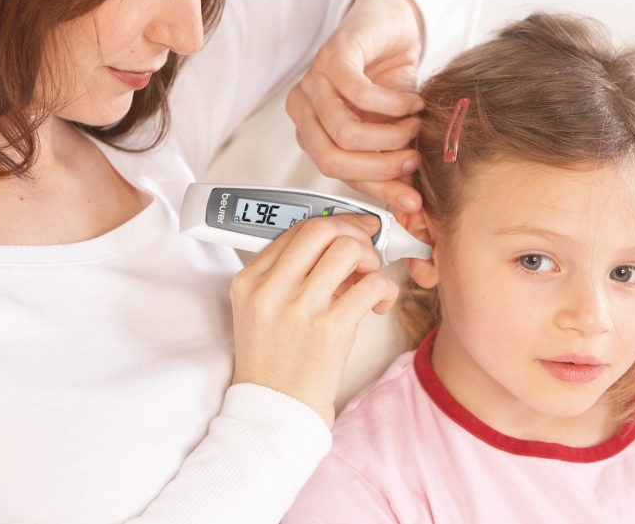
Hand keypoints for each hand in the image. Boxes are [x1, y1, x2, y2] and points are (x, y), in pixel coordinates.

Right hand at [229, 215, 399, 426]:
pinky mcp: (330, 329)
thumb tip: (340, 242)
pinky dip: (385, 289)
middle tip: (364, 254)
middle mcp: (270, 289)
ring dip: (370, 259)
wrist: (276, 410)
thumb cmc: (275, 362)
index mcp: (249, 280)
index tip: (352, 232)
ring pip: (348, 249)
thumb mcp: (261, 310)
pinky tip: (379, 305)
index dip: (333, 224)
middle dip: (352, 234)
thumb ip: (289, 274)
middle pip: (321, 228)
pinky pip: (372, 285)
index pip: (296, 229)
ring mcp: (300, 308)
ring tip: (370, 280)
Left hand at [286, 0, 424, 213]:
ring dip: (391, 136)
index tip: (412, 199)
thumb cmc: (389, 82)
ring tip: (416, 126)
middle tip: (414, 159)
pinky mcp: (332, 57)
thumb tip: (413, 210)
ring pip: (345, 133)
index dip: (376, 189)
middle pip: (332, 161)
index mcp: (311, 132)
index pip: (337, 174)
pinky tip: (412, 104)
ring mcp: (313, 82)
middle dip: (380, 167)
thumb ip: (396, 169)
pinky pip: (359, 95)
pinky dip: (393, 105)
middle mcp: (304, 109)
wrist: (392, 26)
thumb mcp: (394, 132)